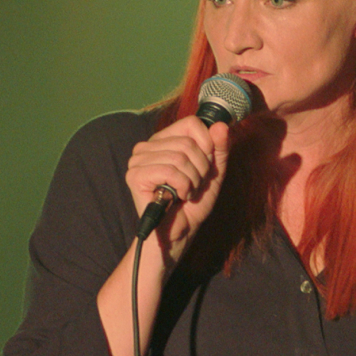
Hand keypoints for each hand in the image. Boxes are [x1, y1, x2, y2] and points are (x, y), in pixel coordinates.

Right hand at [124, 115, 231, 261]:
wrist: (179, 232)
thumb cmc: (193, 204)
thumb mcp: (213, 173)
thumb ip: (219, 149)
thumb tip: (220, 125)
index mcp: (164, 140)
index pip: (192, 123)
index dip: (207, 145)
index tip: (205, 167)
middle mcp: (147, 146)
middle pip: (188, 142)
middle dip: (201, 169)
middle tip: (194, 185)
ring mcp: (138, 160)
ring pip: (180, 157)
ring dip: (192, 181)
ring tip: (186, 192)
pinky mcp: (135, 175)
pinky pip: (170, 171)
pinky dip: (182, 187)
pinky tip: (177, 197)